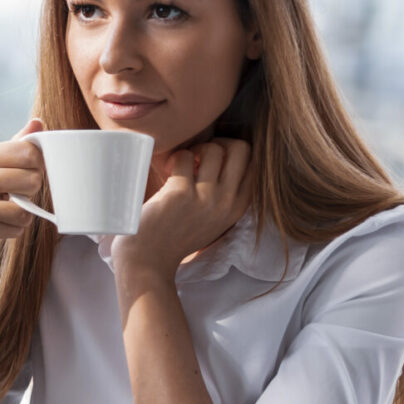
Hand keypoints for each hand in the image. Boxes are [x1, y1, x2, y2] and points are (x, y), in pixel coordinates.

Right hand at [0, 118, 45, 263]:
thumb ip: (16, 144)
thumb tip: (37, 122)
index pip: (30, 153)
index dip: (36, 166)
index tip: (24, 174)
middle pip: (32, 180)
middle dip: (30, 193)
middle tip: (13, 195)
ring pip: (24, 210)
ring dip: (20, 216)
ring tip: (3, 213)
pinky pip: (15, 229)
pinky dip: (11, 231)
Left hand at [112, 138, 251, 278]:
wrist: (148, 261)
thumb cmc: (176, 237)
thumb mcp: (213, 219)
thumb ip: (224, 195)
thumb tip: (223, 156)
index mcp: (238, 207)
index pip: (255, 164)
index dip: (234, 152)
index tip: (213, 161)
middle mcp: (227, 202)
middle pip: (242, 149)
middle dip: (220, 142)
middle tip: (198, 156)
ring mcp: (205, 198)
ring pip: (213, 149)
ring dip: (194, 150)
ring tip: (179, 166)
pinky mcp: (180, 194)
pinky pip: (183, 157)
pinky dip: (174, 158)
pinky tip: (166, 172)